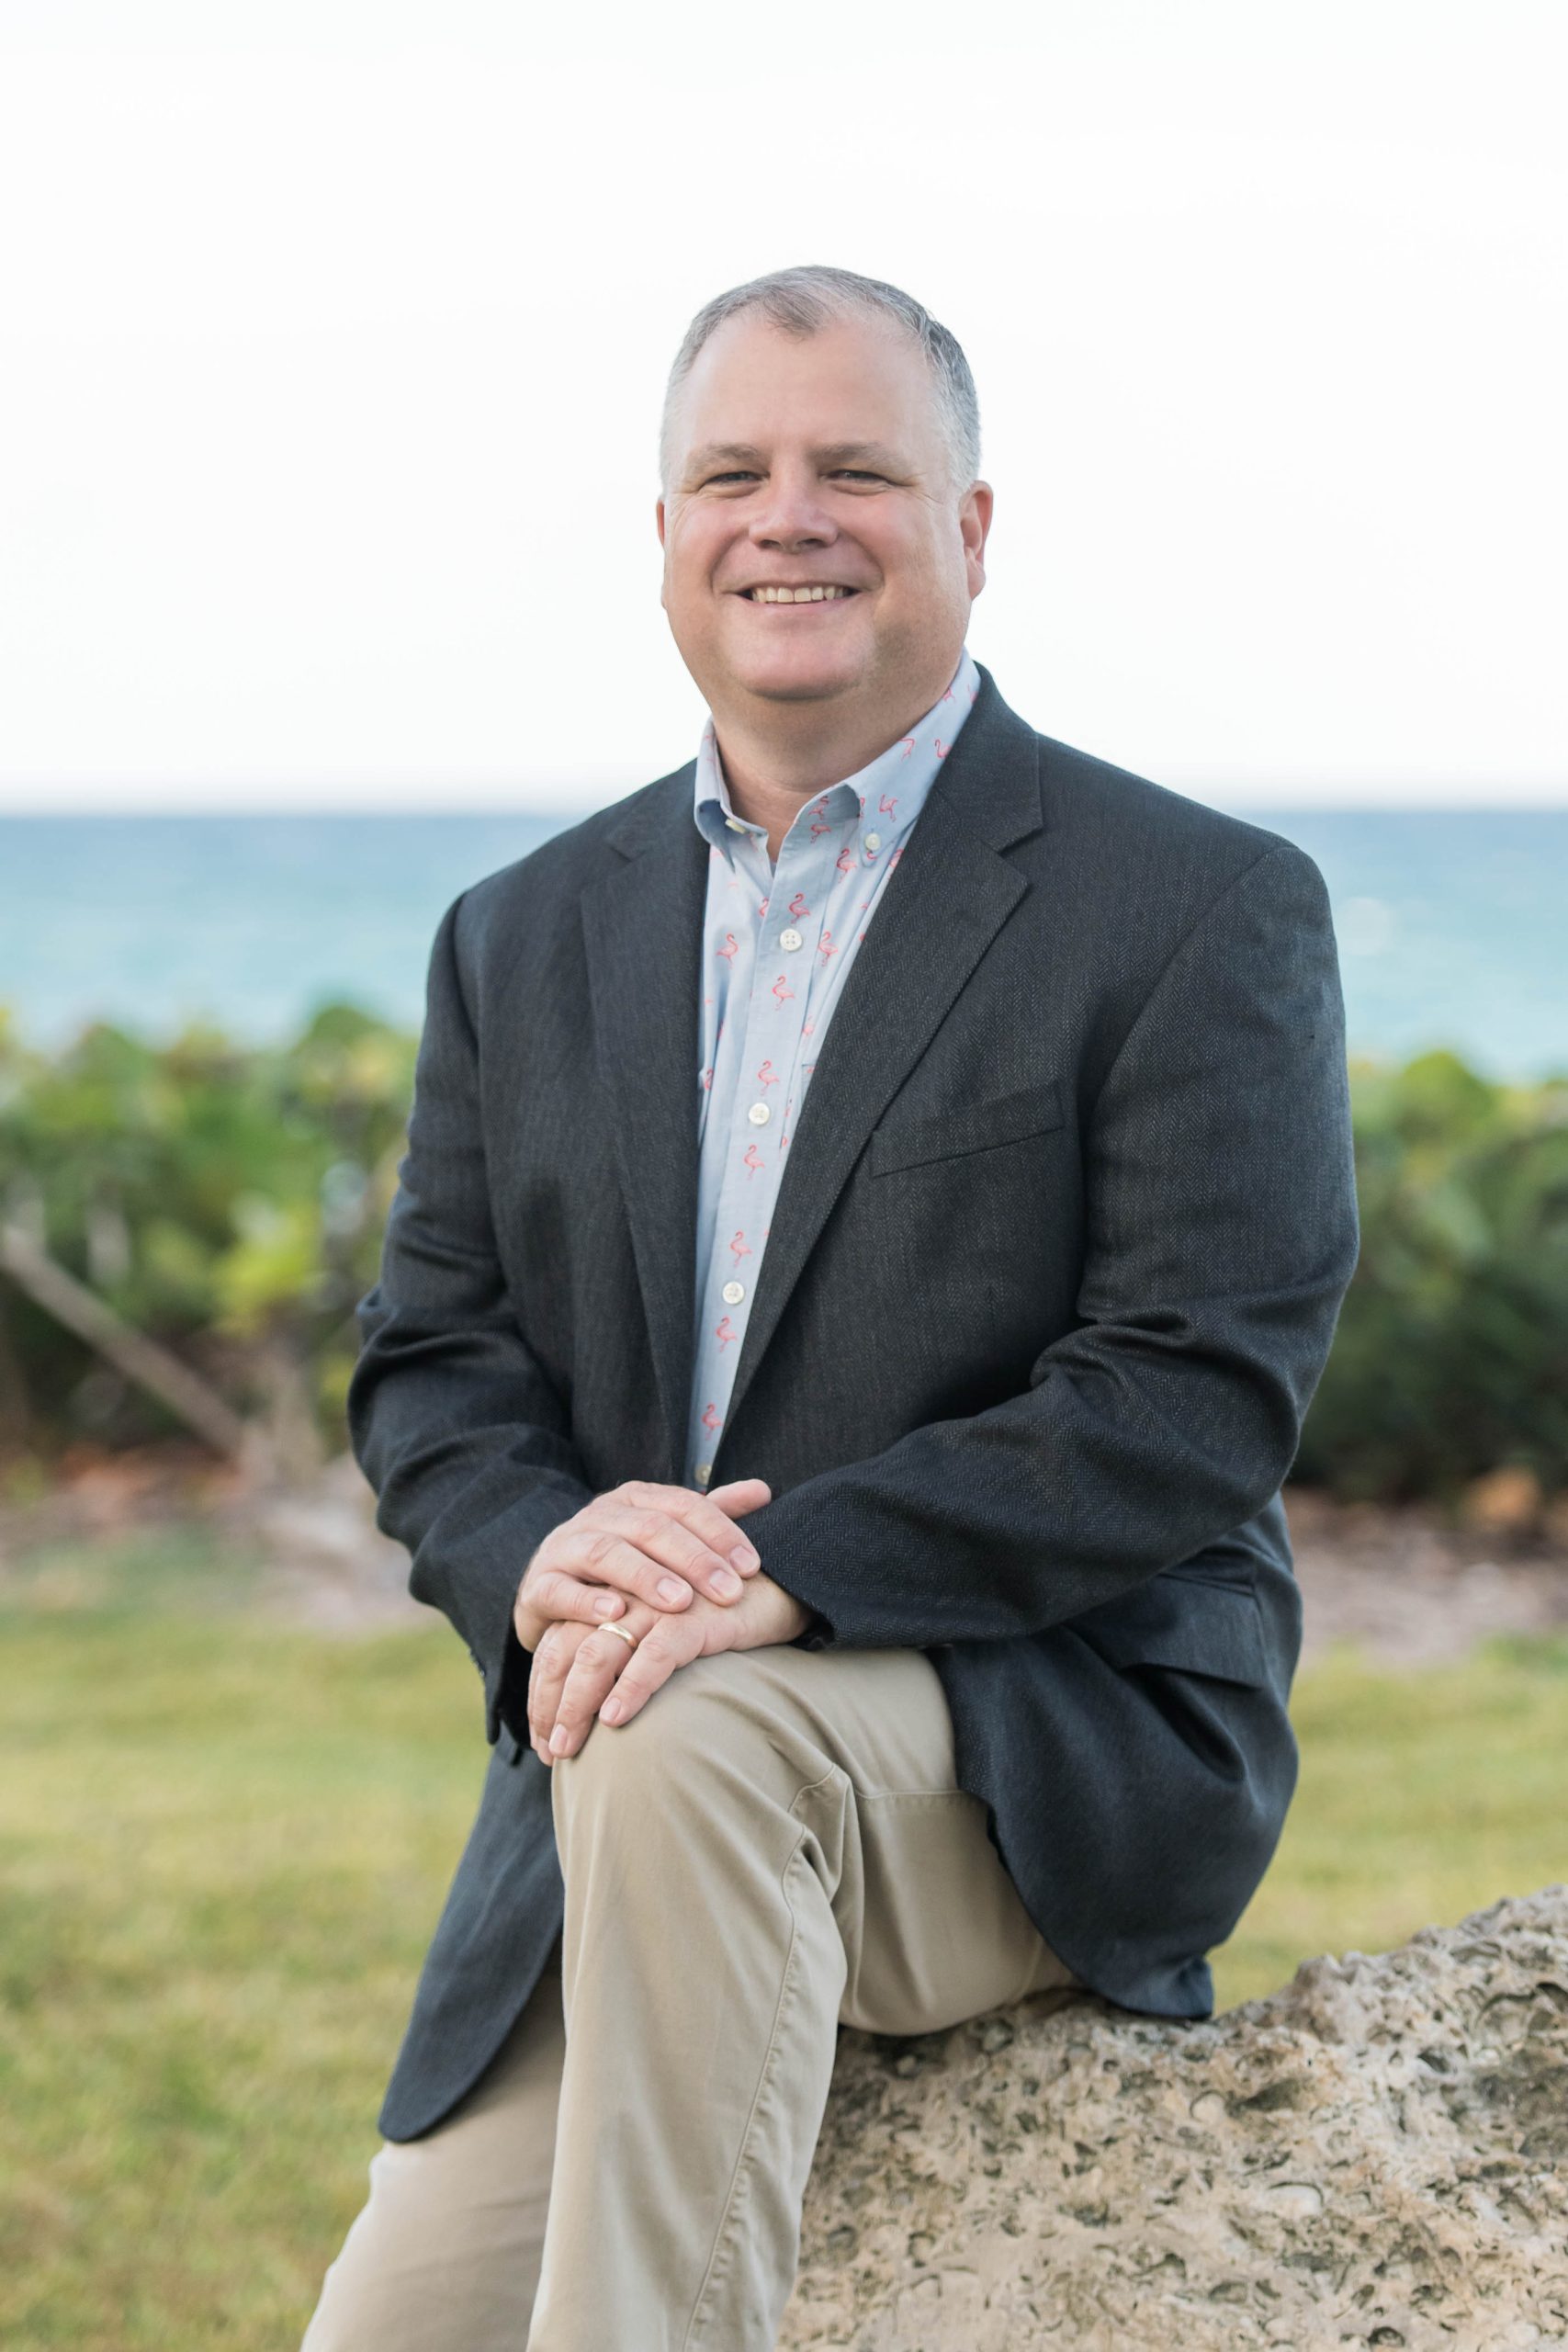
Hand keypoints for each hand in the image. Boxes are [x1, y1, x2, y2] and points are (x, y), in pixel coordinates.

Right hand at [512, 1476, 771, 1653]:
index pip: (682, 1505)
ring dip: (646, 1576)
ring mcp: (565, 1549)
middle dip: (694, 1559)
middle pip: (650, 1527)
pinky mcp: (538, 1587)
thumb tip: (764, 1490)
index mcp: (633, 1500)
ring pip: (606, 1552)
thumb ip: (710, 1516)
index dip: (720, 1531)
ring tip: (680, 1601)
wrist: (550, 1594)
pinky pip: (559, 1590)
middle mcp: (598, 1517)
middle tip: (730, 1591)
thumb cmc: (622, 1569)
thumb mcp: (663, 1539)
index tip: (752, 1566)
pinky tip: (615, 1613)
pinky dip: (585, 1601)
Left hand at [528, 1569, 811, 1764]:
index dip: (544, 1691)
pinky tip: (615, 1718)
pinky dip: (631, 1687)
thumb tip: (603, 1715)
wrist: (783, 1582)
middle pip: (566, 1649)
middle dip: (551, 1705)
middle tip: (549, 1753)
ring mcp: (659, 1604)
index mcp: (615, 1595)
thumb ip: (633, 1656)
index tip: (542, 1738)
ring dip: (577, 1704)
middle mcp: (628, 1595)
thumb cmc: (721, 1619)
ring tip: (567, 1748)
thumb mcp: (667, 1634)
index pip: (559, 1642)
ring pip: (599, 1653)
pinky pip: (654, 1654)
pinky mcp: (695, 1616)